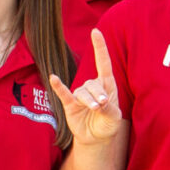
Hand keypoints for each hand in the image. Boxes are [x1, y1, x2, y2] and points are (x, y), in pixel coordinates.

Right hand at [46, 27, 126, 145]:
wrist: (96, 138)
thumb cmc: (108, 124)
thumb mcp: (115, 117)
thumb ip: (110, 109)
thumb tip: (100, 102)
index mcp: (107, 85)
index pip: (103, 63)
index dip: (100, 47)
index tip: (95, 31)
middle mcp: (93, 87)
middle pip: (93, 83)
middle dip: (98, 94)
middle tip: (102, 106)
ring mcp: (80, 95)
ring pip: (82, 92)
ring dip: (88, 101)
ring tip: (95, 109)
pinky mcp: (70, 104)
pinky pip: (63, 93)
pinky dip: (59, 87)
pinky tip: (54, 78)